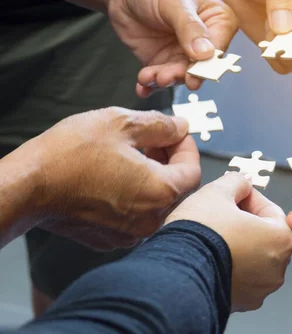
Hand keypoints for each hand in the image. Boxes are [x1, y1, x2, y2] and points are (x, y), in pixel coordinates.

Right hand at [27, 108, 200, 249]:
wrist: (26, 187)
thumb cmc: (70, 155)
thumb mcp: (121, 124)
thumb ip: (160, 125)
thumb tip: (180, 127)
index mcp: (161, 192)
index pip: (193, 170)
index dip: (186, 147)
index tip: (174, 133)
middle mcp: (150, 219)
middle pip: (177, 187)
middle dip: (169, 160)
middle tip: (152, 140)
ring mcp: (129, 234)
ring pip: (156, 202)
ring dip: (152, 177)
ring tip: (131, 155)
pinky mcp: (109, 239)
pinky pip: (135, 215)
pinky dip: (134, 195)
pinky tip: (115, 177)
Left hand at [107, 0, 237, 96]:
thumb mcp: (174, 2)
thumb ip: (190, 27)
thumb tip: (207, 54)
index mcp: (218, 21)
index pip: (219, 47)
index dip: (207, 63)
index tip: (194, 73)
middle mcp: (205, 41)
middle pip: (200, 67)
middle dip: (182, 75)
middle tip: (165, 77)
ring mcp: (183, 54)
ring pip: (179, 75)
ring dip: (164, 80)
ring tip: (148, 77)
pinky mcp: (163, 62)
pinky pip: (159, 78)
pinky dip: (150, 84)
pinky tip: (141, 86)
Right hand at [166, 173, 291, 311]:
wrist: (175, 273)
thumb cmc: (201, 233)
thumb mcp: (217, 192)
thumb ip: (236, 182)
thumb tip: (242, 182)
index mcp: (281, 239)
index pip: (270, 210)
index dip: (248, 198)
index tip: (233, 194)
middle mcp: (277, 269)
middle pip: (263, 235)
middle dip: (244, 222)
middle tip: (221, 213)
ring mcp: (260, 290)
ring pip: (252, 258)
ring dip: (237, 244)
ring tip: (213, 234)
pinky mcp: (241, 303)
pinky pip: (239, 278)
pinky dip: (229, 265)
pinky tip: (210, 255)